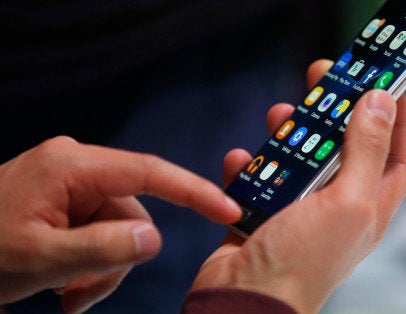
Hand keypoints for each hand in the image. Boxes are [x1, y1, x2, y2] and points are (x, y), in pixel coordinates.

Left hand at [0, 138, 241, 312]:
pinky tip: (61, 284)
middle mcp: (74, 164)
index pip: (149, 173)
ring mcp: (68, 181)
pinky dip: (89, 263)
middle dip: (117, 260)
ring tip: (67, 297)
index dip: (193, 192)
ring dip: (101, 269)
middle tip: (83, 297)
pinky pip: (98, 230)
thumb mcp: (40, 258)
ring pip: (117, 229)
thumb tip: (154, 239)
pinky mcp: (62, 198)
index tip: (228, 210)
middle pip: (131, 213)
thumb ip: (102, 247)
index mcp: (71, 166)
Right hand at [191, 60, 405, 312]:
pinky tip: (241, 159)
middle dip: (336, 112)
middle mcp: (338, 207)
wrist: (244, 303)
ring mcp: (300, 210)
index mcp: (368, 206)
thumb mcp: (347, 201)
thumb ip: (366, 150)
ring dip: (289, 134)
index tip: (385, 84)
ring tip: (279, 114)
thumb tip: (383, 103)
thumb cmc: (302, 264)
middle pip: (344, 147)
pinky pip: (259, 180)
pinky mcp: (264, 214)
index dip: (396, 119)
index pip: (395, 155)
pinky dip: (250, 167)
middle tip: (324, 77)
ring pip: (300, 158)